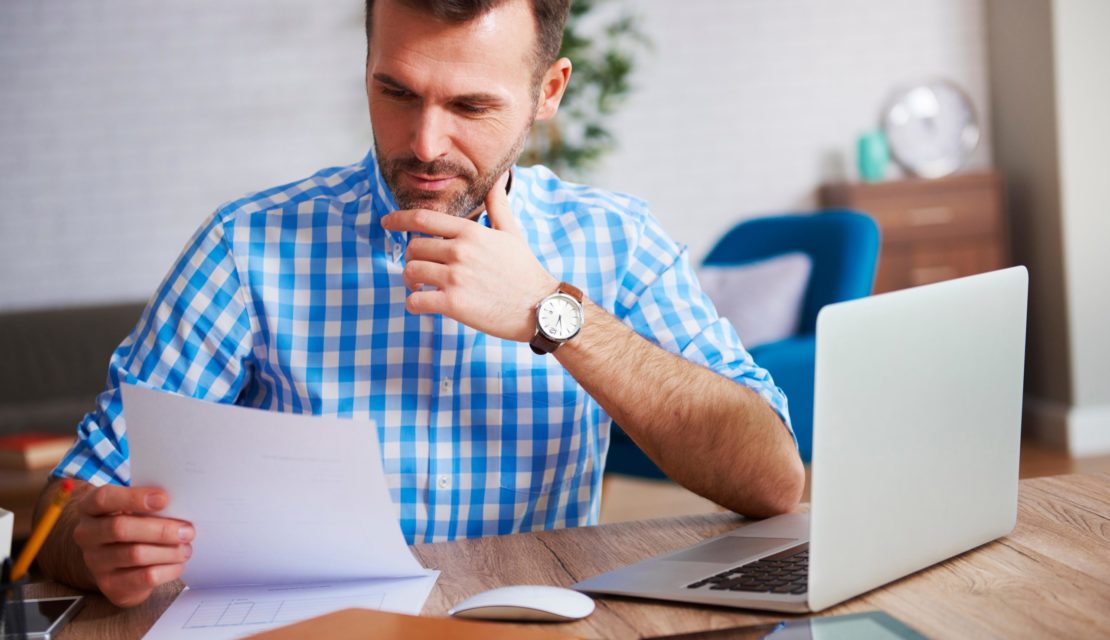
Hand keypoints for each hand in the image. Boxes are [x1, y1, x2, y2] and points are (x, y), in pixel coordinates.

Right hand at [71, 485, 193, 606]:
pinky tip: (178, 563)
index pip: (103, 498)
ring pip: (135, 554)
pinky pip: (144, 577)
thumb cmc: (133, 525)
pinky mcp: (110, 584)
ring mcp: (95, 561)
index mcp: (90, 508)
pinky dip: (168, 569)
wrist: (120, 565)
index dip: (134, 497)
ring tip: (186, 548)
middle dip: (160, 529)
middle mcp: (86, 534)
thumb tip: (180, 506)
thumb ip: (149, 505)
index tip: (164, 499)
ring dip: (168, 551)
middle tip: (187, 531)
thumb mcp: (134, 510)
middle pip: (120, 528)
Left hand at [381, 174, 558, 341]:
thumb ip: (498, 204)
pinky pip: (416, 300)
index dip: (398, 219)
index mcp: (470, 232)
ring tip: (421, 287)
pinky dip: (414, 303)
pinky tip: (424, 304)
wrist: (540, 307)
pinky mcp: (454, 304)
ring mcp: (456, 278)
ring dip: (411, 281)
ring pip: (411, 272)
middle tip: (419, 269)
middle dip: (412, 258)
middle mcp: (460, 251)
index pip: (423, 219)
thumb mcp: (512, 232)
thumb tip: (499, 177)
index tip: (386, 222)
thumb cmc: (524, 270)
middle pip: (414, 247)